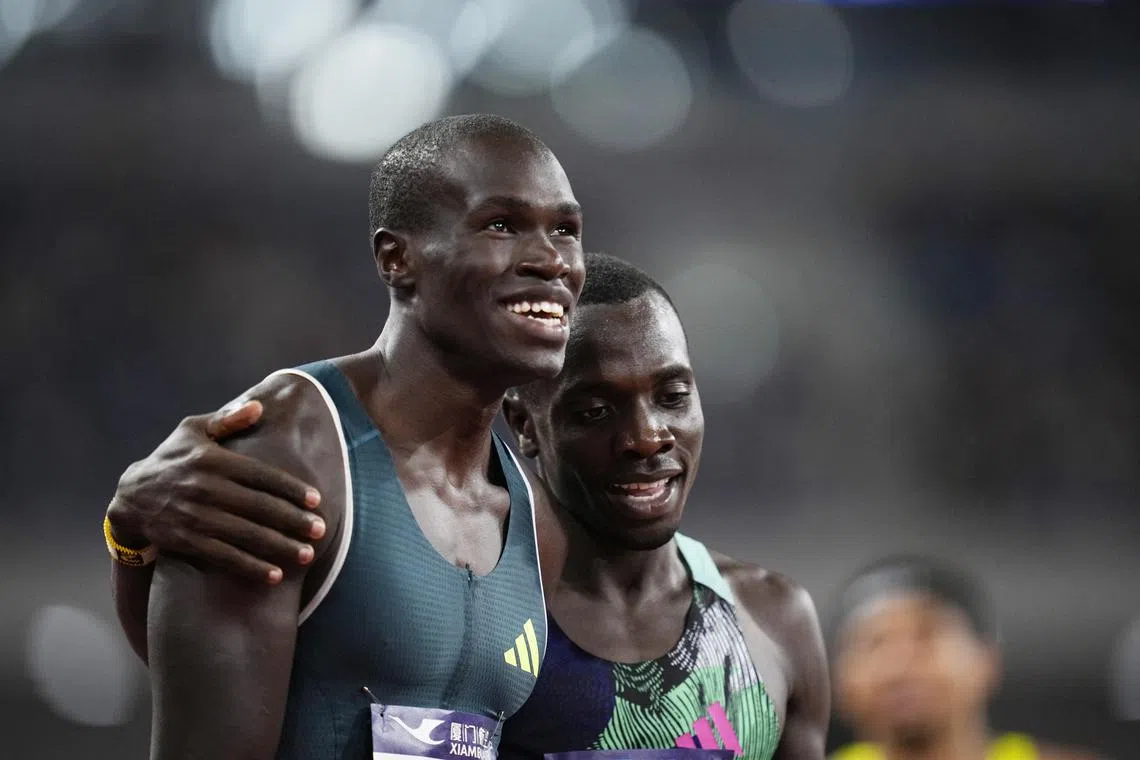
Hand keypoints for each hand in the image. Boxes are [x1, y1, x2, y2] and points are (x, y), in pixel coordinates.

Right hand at [106, 401, 324, 583]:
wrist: (130, 498)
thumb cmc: (171, 459)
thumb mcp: (192, 430)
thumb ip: (227, 420)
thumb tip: (258, 406)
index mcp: (212, 460)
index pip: (260, 475)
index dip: (290, 488)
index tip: (316, 500)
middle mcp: (205, 488)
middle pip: (258, 506)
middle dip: (293, 520)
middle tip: (321, 530)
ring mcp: (195, 516)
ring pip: (244, 534)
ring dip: (278, 546)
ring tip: (306, 555)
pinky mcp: (186, 540)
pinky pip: (223, 556)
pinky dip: (249, 567)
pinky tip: (274, 575)